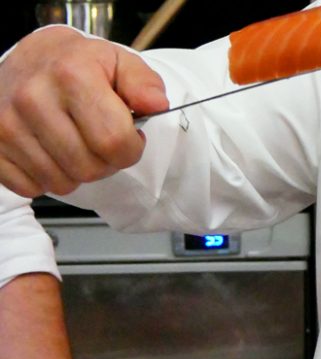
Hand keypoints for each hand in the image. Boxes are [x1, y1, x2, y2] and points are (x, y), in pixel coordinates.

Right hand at [0, 26, 167, 197]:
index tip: (128, 136)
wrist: (30, 58)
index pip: (115, 142)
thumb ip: (144, 84)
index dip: (132, 148)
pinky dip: (46, 178)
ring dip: (76, 172)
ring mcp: (6, 123)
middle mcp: (33, 98)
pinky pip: (31, 188)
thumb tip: (157, 104)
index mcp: (71, 75)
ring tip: (75, 143)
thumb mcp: (118, 62)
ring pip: (62, 183)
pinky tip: (50, 151)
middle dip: (106, 162)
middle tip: (100, 140)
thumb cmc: (77, 65)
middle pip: (89, 169)